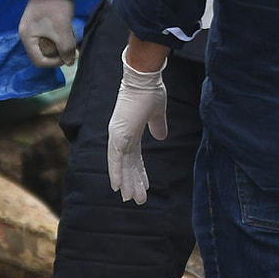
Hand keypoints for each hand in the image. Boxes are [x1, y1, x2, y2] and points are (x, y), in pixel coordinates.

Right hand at [18, 0, 77, 67]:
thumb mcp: (62, 30)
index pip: (38, 61)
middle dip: (58, 52)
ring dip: (59, 43)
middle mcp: (27, 34)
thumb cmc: (55, 6)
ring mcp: (33, 27)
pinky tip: (66, 28)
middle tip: (70, 46)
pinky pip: (49, 35)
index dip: (55, 63)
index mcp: (27, 37)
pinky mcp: (41, 21)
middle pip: (42, 54)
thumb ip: (66, 49)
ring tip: (69, 35)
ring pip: (47, 44)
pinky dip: (58, 35)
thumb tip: (69, 61)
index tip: (68, 56)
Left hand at [107, 49, 167, 203]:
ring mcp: (118, 134)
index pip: (135, 157)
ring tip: (131, 199)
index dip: (139, 171)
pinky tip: (118, 187)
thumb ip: (158, 126)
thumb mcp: (158, 113)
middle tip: (137, 199)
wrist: (145, 77)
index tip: (144, 184)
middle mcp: (121, 135)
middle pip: (128, 164)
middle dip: (133, 182)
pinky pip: (116, 158)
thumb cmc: (151, 90)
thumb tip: (162, 136)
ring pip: (121, 165)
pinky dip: (116, 173)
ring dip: (126, 182)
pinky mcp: (118, 134)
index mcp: (130, 130)